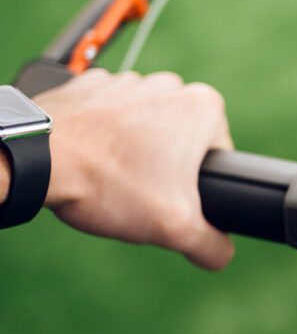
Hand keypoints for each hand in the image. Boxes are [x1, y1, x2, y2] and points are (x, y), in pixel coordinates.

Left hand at [32, 69, 234, 269]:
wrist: (37, 159)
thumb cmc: (110, 183)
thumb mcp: (176, 228)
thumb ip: (212, 246)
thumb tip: (221, 252)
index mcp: (204, 107)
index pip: (218, 157)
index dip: (197, 187)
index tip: (170, 199)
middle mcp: (171, 86)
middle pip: (181, 142)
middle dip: (165, 169)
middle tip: (140, 192)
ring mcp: (129, 81)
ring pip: (145, 128)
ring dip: (133, 153)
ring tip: (112, 178)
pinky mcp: (93, 85)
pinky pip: (108, 116)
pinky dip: (102, 137)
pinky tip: (91, 160)